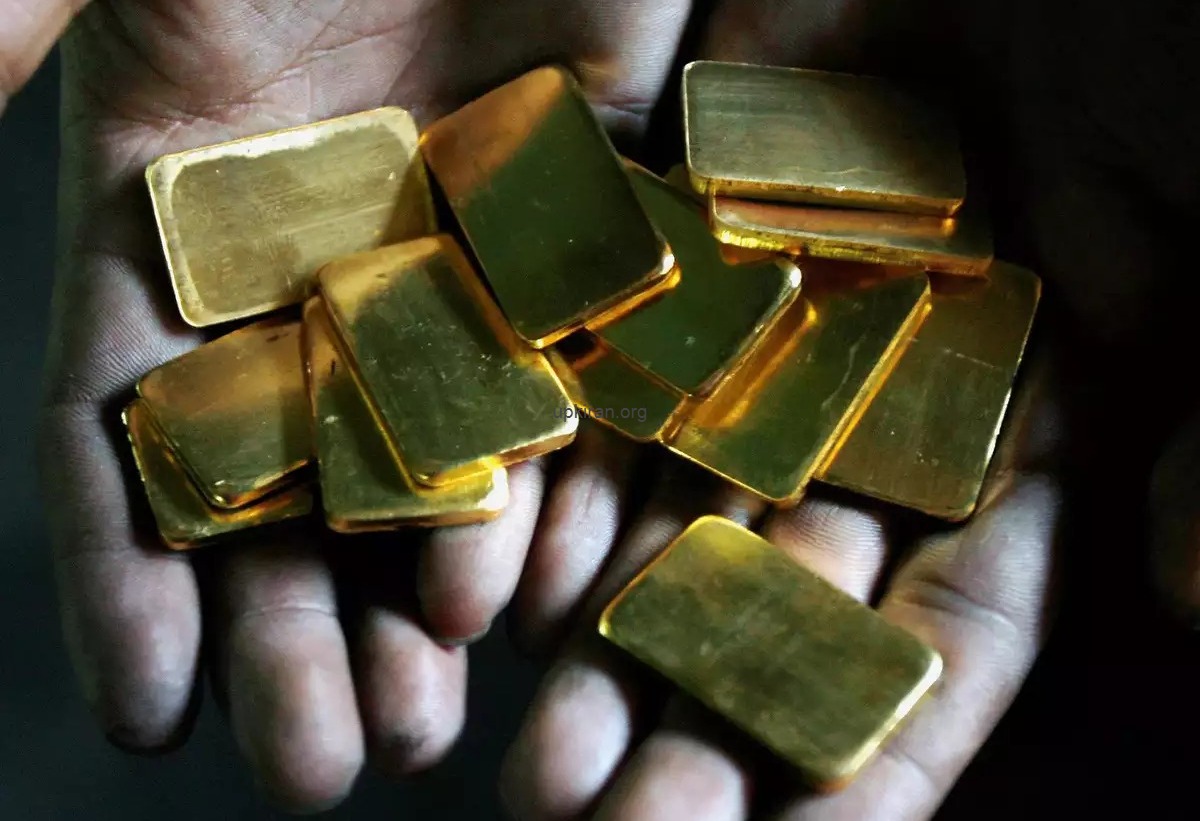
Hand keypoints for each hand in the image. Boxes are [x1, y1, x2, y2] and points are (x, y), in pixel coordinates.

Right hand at [34, 0, 692, 810]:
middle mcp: (318, 269)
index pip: (135, 434)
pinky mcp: (583, 236)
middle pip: (294, 487)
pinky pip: (568, 387)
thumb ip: (0, 30)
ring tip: (429, 724)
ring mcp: (457, 263)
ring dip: (424, 596)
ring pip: (434, 464)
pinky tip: (534, 596)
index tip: (140, 715)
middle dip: (296, 635)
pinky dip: (551, 488)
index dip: (127, 576)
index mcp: (184, 218)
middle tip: (325, 771)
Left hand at [500, 3, 1199, 819]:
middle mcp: (877, 395)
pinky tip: (495, 592)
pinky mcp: (674, 230)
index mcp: (1020, 420)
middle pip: (784, 595)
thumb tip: (1192, 590)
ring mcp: (766, 319)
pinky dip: (556, 478)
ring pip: (673, 510)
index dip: (887, 747)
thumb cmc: (1174, 49)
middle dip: (710, 723)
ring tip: (537, 770)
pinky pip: (600, 371)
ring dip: (611, 639)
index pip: (949, 625)